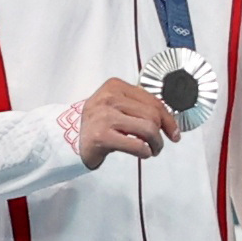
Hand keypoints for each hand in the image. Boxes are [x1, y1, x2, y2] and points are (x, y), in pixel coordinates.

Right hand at [64, 78, 180, 164]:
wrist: (67, 139)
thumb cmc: (98, 124)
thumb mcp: (116, 106)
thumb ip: (138, 107)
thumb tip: (169, 120)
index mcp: (114, 87)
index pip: (152, 100)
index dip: (169, 118)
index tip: (174, 131)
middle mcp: (108, 98)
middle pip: (153, 115)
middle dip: (163, 133)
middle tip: (160, 144)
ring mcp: (103, 117)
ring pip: (148, 129)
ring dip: (156, 143)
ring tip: (152, 149)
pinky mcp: (101, 136)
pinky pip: (136, 145)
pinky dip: (145, 152)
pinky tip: (143, 153)